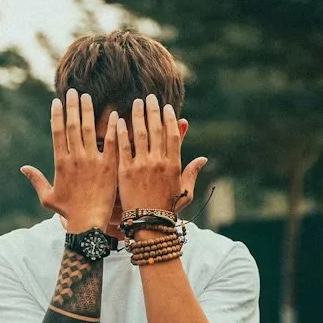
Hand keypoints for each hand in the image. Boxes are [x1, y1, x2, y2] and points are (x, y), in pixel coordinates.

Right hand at [21, 88, 117, 231]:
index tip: (58, 101)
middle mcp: (76, 158)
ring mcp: (93, 161)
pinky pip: (112, 143)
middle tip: (74, 91)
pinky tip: (115, 114)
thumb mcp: (48, 197)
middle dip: (73, 107)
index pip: (58, 132)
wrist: (88, 224)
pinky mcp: (109, 167)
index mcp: (60, 162)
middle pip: (73, 126)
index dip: (57, 115)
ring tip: (88, 97)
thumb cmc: (68, 212)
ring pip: (90, 130)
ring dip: (89, 111)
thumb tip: (23, 168)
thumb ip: (36, 180)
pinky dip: (113, 128)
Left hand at [116, 94, 206, 213]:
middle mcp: (158, 162)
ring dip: (138, 115)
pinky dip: (121, 132)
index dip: (170, 119)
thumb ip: (192, 173)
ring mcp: (141, 165)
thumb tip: (203, 159)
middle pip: (157, 129)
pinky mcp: (125, 171)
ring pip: (140, 134)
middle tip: (149, 98)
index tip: (167, 107)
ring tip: (136, 103)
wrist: (147, 224)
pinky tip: (118, 120)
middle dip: (153, 111)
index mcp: (174, 165)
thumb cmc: (167, 209)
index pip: (173, 135)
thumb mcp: (185, 192)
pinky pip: (123, 146)